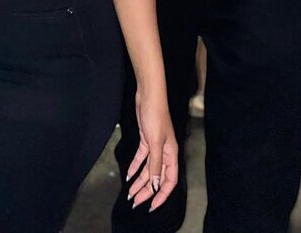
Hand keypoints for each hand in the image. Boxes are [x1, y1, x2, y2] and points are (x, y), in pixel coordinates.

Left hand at [125, 90, 178, 211]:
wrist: (149, 95)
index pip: (169, 180)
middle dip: (147, 190)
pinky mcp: (146, 139)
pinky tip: (129, 174)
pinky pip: (142, 158)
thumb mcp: (155, 142)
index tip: (152, 205)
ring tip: (130, 193)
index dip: (162, 194)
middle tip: (135, 202)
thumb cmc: (155, 116)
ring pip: (148, 169)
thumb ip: (156, 164)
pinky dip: (135, 167)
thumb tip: (156, 185)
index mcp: (171, 154)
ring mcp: (155, 146)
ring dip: (139, 181)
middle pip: (157, 177)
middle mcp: (165, 152)